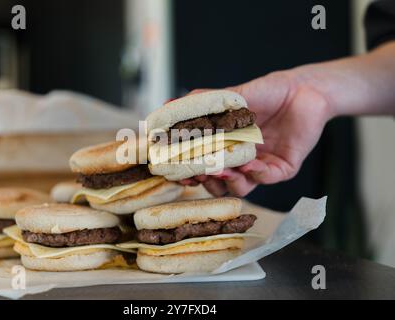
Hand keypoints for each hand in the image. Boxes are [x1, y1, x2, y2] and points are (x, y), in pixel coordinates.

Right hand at [180, 70, 332, 196]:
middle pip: (218, 182)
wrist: (303, 89)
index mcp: (226, 146)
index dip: (189, 171)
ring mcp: (261, 166)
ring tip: (220, 169)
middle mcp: (241, 160)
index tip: (177, 172)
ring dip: (228, 180)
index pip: (202, 166)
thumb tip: (169, 103)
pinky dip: (255, 173)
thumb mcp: (231, 96)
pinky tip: (248, 164)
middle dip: (206, 180)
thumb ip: (202, 103)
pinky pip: (266, 178)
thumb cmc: (267, 92)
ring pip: (240, 186)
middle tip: (198, 172)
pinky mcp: (282, 169)